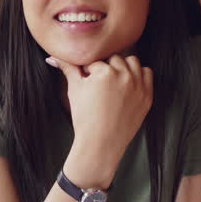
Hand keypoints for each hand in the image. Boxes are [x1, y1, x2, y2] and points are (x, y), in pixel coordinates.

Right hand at [48, 54, 152, 182]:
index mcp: (104, 72)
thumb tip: (52, 58)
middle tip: (100, 83)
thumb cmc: (86, 119)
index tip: (88, 79)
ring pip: (132, 61)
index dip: (89, 69)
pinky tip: (128, 84)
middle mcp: (124, 76)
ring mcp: (138, 85)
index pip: (96, 60)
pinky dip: (139, 75)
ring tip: (114, 81)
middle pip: (115, 58)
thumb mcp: (75, 90)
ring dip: (124, 66)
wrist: (101, 143)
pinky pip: (147, 74)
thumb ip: (68, 69)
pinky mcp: (147, 95)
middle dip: (107, 67)